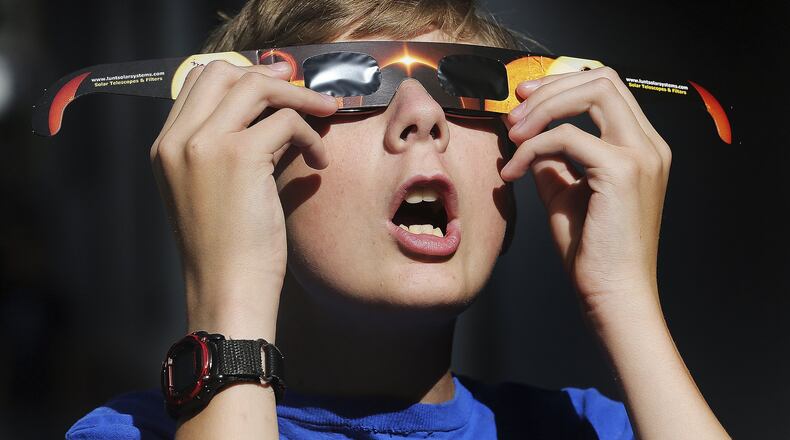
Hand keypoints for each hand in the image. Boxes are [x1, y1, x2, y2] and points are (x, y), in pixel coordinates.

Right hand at [149, 60, 337, 336]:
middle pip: (222, 72)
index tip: (277, 86)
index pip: (198, 82)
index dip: (242, 77)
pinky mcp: (238, 157)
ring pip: (254, 86)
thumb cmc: (229, 251)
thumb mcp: (217, 190)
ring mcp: (203, 145)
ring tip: (325, 114)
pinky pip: (285, 121)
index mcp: (166, 147)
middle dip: (268, 76)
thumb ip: (232, 148)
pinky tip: (318, 163)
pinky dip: (310, 136)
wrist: (228, 291)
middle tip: (303, 90)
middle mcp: (178, 140)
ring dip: (298, 97)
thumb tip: (275, 116)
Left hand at [501, 67, 671, 315]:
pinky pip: (567, 136)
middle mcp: (649, 145)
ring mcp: (641, 155)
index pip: (607, 88)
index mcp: (641, 148)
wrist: (613, 295)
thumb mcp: (566, 194)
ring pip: (593, 92)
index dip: (562, 85)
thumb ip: (552, 161)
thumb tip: (528, 136)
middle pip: (603, 78)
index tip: (526, 100)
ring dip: (544, 108)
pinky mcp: (622, 171)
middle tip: (515, 113)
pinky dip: (532, 147)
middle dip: (551, 88)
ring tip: (513, 135)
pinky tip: (513, 172)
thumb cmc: (593, 253)